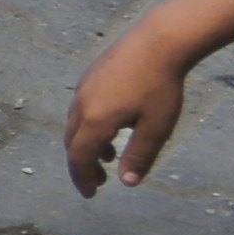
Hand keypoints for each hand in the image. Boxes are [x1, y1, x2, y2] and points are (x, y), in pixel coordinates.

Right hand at [65, 28, 193, 191]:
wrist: (159, 40)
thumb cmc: (161, 86)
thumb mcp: (155, 127)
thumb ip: (139, 156)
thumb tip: (127, 182)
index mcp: (95, 121)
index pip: (79, 158)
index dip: (83, 178)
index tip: (92, 194)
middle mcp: (82, 104)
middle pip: (72, 142)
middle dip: (83, 164)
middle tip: (101, 180)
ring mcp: (84, 87)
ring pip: (76, 123)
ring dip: (87, 144)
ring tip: (109, 155)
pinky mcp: (91, 74)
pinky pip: (82, 107)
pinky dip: (90, 125)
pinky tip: (113, 123)